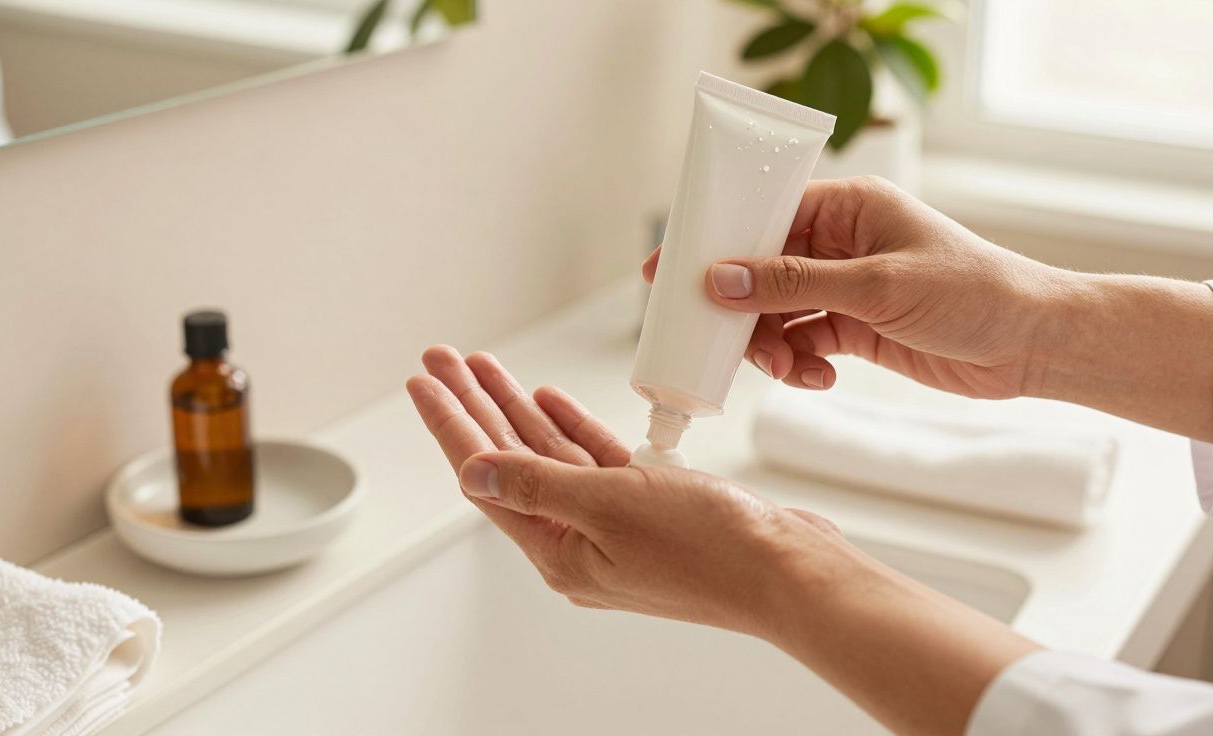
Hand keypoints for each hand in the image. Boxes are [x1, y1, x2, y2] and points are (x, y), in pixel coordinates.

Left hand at [405, 345, 843, 637]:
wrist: (788, 572)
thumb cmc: (712, 551)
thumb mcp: (613, 507)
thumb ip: (538, 485)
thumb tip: (473, 474)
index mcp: (561, 552)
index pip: (485, 476)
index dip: (451, 423)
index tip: (424, 381)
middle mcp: (580, 540)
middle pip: (509, 459)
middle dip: (475, 404)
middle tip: (444, 359)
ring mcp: (615, 524)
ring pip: (549, 454)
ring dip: (518, 407)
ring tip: (484, 367)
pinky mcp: (650, 508)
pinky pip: (594, 461)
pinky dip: (571, 428)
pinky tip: (548, 400)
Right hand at [643, 176, 1063, 399]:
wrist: (1032, 346)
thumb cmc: (973, 293)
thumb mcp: (877, 285)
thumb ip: (794, 284)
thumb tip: (720, 279)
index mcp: (848, 207)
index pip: (764, 214)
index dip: (714, 241)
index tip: (668, 270)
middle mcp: (841, 243)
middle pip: (760, 269)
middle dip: (739, 308)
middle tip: (716, 342)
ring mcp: (845, 287)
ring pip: (775, 313)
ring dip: (769, 345)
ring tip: (786, 369)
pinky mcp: (853, 328)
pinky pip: (802, 343)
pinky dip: (799, 363)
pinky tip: (818, 377)